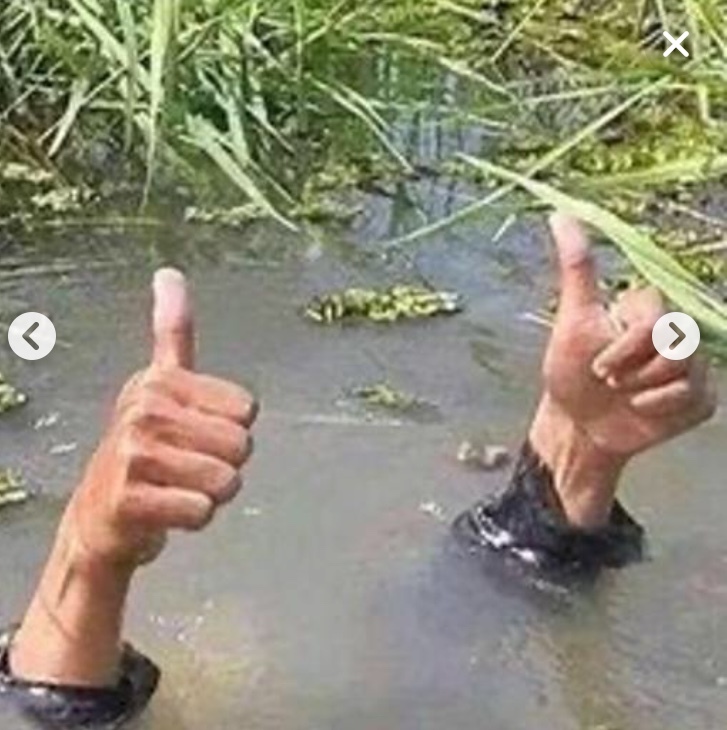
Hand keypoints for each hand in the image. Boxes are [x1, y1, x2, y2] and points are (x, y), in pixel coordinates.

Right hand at [65, 268, 257, 569]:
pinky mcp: (129, 499)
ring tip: (178, 488)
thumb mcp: (159, 385)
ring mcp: (133, 453)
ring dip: (211, 494)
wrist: (100, 516)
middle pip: (241, 445)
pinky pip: (203, 511)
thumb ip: (172, 332)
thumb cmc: (144, 448)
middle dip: (225, 465)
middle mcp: (145, 408)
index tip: (197, 433)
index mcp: (161, 380)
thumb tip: (168, 272)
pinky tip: (168, 510)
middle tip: (188, 466)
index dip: (232, 428)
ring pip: (226, 480)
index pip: (247, 409)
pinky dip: (195, 518)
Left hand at [530, 214, 716, 526]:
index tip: (598, 367)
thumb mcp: (573, 320)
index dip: (627, 347)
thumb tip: (560, 214)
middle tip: (610, 382)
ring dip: (647, 392)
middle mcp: (675, 331)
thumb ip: (577, 268)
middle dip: (635, 370)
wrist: (579, 425)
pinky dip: (664, 410)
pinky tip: (644, 411)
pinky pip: (698, 398)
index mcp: (647, 310)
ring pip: (689, 372)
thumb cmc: (571, 372)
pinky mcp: (700, 397)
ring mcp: (692, 364)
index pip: (657, 319)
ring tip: (626, 396)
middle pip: (677, 344)